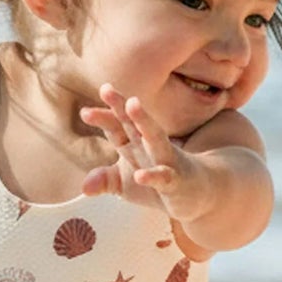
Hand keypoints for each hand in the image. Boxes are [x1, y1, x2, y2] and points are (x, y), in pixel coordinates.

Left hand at [79, 85, 212, 223]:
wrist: (197, 193)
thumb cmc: (158, 183)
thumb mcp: (126, 184)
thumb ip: (105, 180)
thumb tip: (84, 188)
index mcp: (135, 144)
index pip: (117, 126)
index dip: (103, 117)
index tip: (85, 112)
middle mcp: (150, 146)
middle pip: (133, 123)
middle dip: (120, 105)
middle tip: (106, 88)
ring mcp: (165, 160)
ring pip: (154, 137)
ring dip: (143, 121)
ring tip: (132, 105)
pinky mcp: (175, 182)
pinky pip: (164, 177)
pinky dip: (152, 176)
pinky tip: (140, 175)